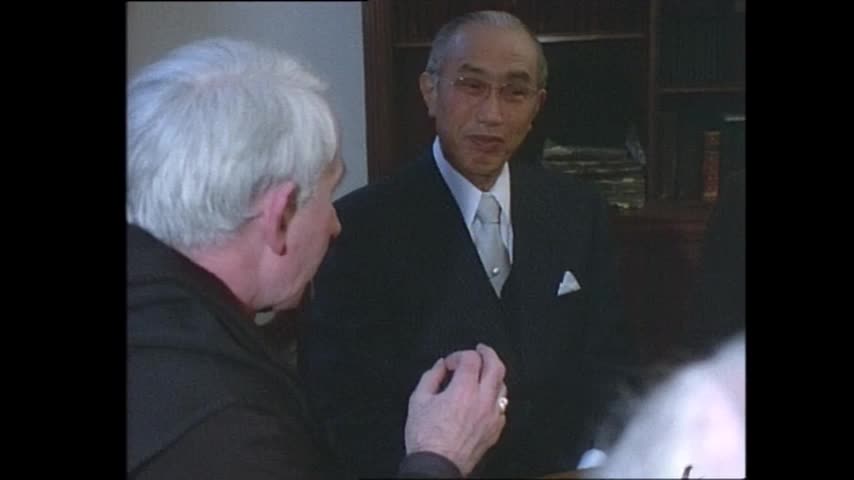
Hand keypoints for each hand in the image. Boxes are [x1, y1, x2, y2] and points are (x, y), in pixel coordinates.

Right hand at [404, 343, 506, 475]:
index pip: (472, 358)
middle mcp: (483, 400)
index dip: (459, 355)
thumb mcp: (418, 400)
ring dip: (494, 374)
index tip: (450, 363)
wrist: (436, 466)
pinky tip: (484, 398)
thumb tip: (440, 366)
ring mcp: (492, 416)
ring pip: (503, 386)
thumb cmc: (426, 437)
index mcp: (463, 390)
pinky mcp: (495, 430)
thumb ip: (430, 377)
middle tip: (480, 350)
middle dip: (487, 353)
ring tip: (483, 372)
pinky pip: (502, 407)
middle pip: (496, 366)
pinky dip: (495, 397)